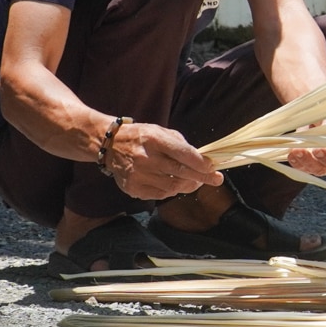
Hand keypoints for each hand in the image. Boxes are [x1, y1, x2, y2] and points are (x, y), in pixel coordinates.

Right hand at [104, 122, 222, 199]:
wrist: (109, 145)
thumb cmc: (140, 137)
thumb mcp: (160, 131)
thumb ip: (180, 145)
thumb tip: (202, 160)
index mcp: (153, 139)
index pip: (183, 154)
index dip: (201, 163)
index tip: (213, 167)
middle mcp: (145, 158)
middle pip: (180, 173)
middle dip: (202, 177)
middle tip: (216, 179)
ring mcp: (138, 175)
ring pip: (172, 187)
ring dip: (188, 185)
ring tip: (195, 181)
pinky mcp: (133, 188)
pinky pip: (160, 195)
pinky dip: (172, 191)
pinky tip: (175, 184)